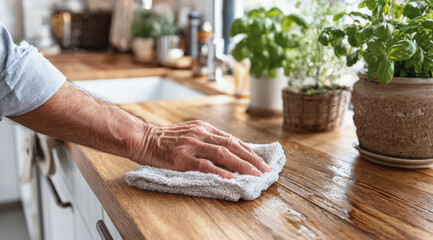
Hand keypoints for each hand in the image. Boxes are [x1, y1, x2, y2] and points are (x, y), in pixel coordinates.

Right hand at [130, 120, 269, 178]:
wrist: (143, 138)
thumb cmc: (166, 139)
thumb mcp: (190, 133)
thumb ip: (207, 140)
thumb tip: (228, 152)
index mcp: (205, 128)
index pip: (233, 139)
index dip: (249, 151)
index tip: (261, 161)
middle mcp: (201, 134)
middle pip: (233, 145)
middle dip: (252, 159)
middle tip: (265, 170)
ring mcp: (192, 145)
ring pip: (224, 154)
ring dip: (243, 165)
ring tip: (255, 175)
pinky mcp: (183, 158)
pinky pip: (206, 165)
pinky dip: (221, 172)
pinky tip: (232, 179)